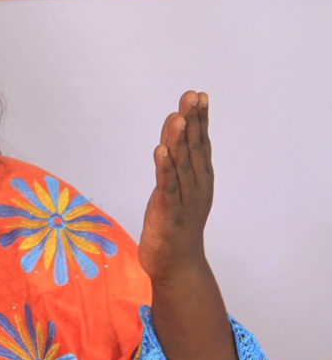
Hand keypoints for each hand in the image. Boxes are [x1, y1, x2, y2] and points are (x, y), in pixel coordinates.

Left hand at [138, 91, 212, 283]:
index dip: (200, 119)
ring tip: (177, 117)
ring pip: (181, 165)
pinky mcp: (168, 213)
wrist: (176, 264)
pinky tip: (160, 152)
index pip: (200, 143)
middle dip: (192, 121)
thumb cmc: (175, 224)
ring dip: (178, 140)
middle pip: (193, 148)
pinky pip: (167, 188)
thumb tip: (173, 139)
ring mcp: (184, 200)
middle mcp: (196, 186)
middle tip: (191, 95)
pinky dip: (164, 169)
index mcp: (200, 178)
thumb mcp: (178, 189)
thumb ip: (177, 165)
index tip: (199, 95)